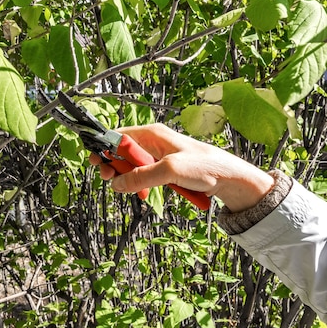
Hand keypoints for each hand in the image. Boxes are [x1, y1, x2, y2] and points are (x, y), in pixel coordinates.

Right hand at [90, 124, 274, 211]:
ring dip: (127, 179)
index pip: (117, 136)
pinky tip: (145, 194)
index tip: (97, 163)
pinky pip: (141, 176)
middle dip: (113, 167)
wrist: (229, 178)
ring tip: (134, 190)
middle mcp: (151, 142)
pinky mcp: (161, 168)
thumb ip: (141, 177)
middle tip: (111, 180)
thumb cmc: (205, 167)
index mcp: (151, 134)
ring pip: (129, 167)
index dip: (103, 148)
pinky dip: (139, 185)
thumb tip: (116, 184)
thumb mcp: (170, 171)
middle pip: (119, 152)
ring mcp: (156, 156)